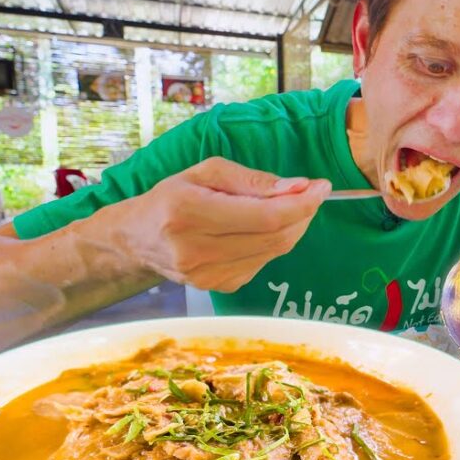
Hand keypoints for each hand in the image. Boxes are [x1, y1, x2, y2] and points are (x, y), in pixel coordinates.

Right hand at [118, 157, 330, 291]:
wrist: (137, 239)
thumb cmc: (172, 197)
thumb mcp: (206, 172)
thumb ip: (253, 180)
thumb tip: (298, 187)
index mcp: (190, 212)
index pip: (265, 216)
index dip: (301, 203)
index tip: (321, 186)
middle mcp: (196, 250)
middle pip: (275, 237)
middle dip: (303, 213)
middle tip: (313, 193)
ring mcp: (207, 276)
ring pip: (274, 252)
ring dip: (293, 227)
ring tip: (290, 205)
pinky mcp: (218, 287)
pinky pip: (263, 263)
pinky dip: (273, 243)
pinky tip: (263, 228)